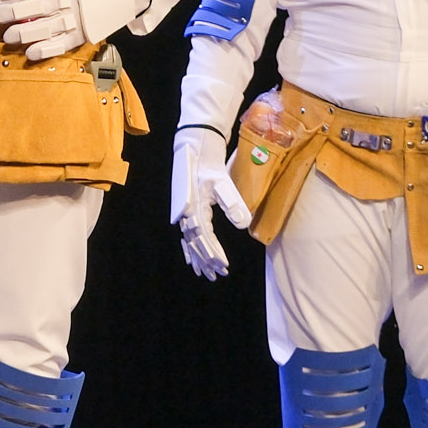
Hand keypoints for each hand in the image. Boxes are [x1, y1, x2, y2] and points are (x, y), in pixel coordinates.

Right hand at [172, 125, 252, 279]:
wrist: (195, 152)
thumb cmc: (210, 167)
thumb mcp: (224, 182)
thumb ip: (233, 204)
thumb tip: (243, 225)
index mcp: (195, 208)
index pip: (205, 237)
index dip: (214, 253)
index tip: (223, 265)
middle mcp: (187, 214)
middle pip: (196, 244)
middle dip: (207, 260)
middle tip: (219, 275)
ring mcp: (184, 214)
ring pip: (190, 243)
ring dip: (199, 259)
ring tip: (207, 275)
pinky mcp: (186, 213)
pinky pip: (187, 237)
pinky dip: (191, 251)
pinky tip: (193, 263)